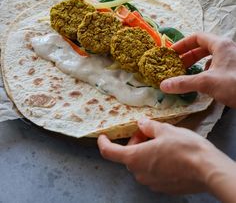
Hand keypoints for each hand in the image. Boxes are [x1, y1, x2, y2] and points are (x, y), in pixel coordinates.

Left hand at [98, 119, 215, 194]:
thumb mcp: (165, 130)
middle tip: (148, 131)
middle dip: (135, 142)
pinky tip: (169, 154)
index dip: (103, 143)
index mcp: (135, 157)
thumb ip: (149, 127)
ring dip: (145, 152)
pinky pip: (153, 173)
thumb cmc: (184, 148)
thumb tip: (141, 124)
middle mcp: (140, 173)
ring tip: (161, 141)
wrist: (207, 170)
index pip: (110, 153)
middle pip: (129, 156)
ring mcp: (152, 183)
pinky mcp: (164, 188)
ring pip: (141, 164)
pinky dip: (155, 162)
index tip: (102, 136)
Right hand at [160, 33, 235, 107]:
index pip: (196, 37)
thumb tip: (163, 85)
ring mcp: (233, 59)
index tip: (171, 53)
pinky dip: (207, 71)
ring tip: (187, 74)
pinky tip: (203, 82)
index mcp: (220, 44)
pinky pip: (217, 66)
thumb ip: (184, 83)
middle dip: (188, 56)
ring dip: (197, 64)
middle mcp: (227, 48)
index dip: (182, 44)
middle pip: (203, 47)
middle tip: (176, 65)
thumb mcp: (207, 83)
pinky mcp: (235, 70)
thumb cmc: (234, 85)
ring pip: (211, 57)